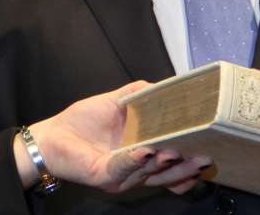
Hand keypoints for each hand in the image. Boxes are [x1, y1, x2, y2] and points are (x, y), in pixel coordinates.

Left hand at [13, 81, 212, 193]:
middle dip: (186, 166)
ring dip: (164, 163)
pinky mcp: (103, 175)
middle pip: (167, 175)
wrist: (52, 135)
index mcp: (141, 155)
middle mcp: (134, 169)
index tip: (208, 151)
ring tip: (176, 150)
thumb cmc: (82, 121)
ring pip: (148, 173)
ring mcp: (120, 175)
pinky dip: (134, 160)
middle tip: (204, 155)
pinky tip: (145, 149)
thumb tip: (165, 85)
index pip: (172, 166)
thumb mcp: (116, 103)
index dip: (190, 164)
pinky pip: (122, 168)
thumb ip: (139, 94)